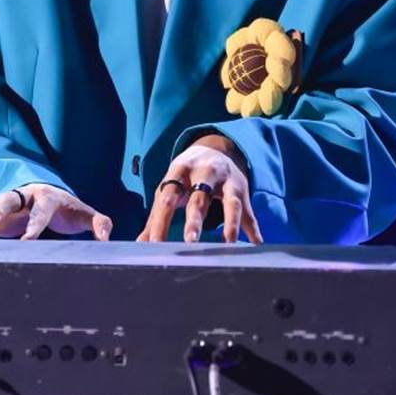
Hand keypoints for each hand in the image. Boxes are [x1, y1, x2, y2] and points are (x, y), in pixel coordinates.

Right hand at [0, 183, 112, 241]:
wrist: (52, 198)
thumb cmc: (68, 210)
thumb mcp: (85, 215)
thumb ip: (99, 224)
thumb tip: (106, 239)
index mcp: (47, 196)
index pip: (41, 210)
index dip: (35, 225)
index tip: (29, 241)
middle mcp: (26, 196)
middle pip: (11, 199)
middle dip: (2, 210)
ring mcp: (11, 203)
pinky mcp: (0, 212)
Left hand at [136, 136, 263, 244]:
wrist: (214, 150)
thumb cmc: (185, 177)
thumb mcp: (170, 189)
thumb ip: (156, 217)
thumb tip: (139, 244)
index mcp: (179, 171)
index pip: (168, 198)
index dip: (161, 221)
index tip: (155, 244)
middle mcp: (204, 172)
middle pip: (199, 196)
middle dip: (195, 219)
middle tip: (190, 240)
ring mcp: (226, 179)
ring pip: (230, 202)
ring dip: (229, 222)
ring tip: (228, 243)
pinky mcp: (242, 189)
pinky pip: (247, 211)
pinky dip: (252, 228)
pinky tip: (255, 244)